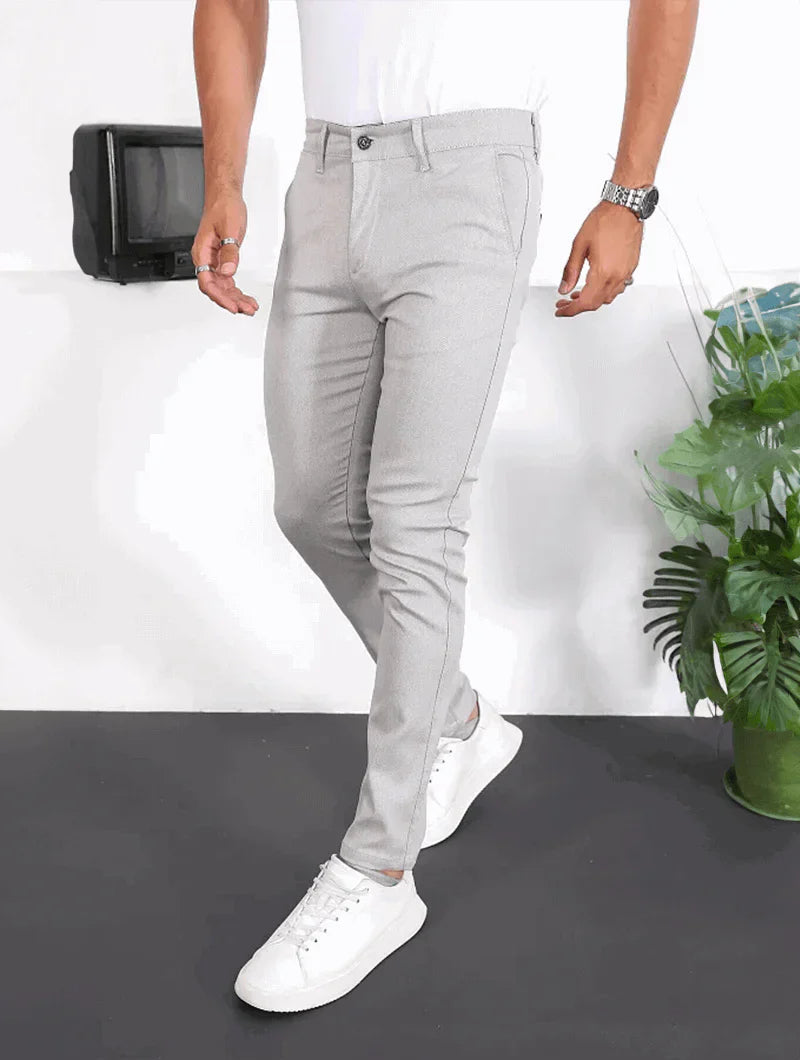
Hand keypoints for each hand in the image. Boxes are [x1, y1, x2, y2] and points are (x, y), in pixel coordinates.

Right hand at [191, 193, 259, 315]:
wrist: (224, 197)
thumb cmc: (223, 208)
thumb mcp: (230, 229)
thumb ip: (229, 252)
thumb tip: (228, 271)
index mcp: (202, 253)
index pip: (207, 282)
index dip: (220, 297)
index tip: (232, 306)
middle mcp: (205, 260)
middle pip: (215, 288)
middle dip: (231, 301)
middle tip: (246, 310)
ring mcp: (213, 262)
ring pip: (222, 287)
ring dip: (235, 299)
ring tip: (250, 307)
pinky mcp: (222, 261)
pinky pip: (227, 281)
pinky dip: (237, 291)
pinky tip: (246, 298)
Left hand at [554, 200, 642, 317]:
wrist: (625, 207)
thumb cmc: (605, 220)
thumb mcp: (579, 245)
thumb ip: (570, 270)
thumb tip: (564, 287)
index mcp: (603, 272)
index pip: (585, 302)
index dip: (570, 310)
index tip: (561, 310)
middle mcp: (617, 275)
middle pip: (596, 303)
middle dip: (579, 306)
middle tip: (566, 303)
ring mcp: (626, 272)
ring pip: (608, 298)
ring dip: (592, 300)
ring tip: (578, 294)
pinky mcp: (631, 267)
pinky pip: (618, 288)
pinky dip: (604, 291)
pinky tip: (596, 284)